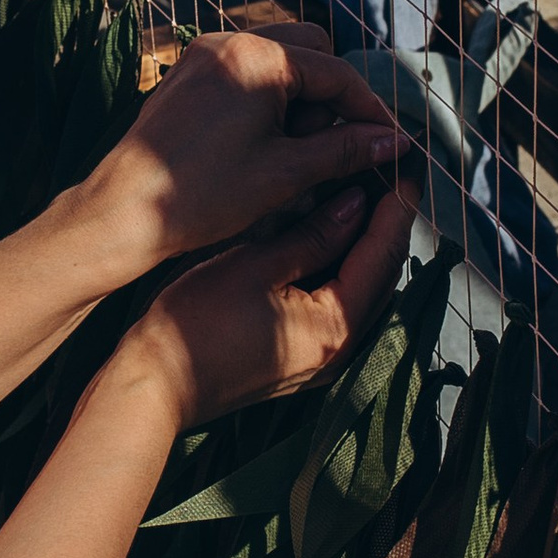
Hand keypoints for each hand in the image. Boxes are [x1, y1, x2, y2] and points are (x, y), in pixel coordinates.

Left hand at [78, 28, 403, 279]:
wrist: (122, 213)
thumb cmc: (201, 195)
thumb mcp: (286, 172)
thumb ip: (345, 149)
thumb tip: (394, 141)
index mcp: (256, 57)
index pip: (336, 72)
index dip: (368, 110)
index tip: (389, 142)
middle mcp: (227, 42)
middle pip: (309, 52)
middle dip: (330, 98)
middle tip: (328, 150)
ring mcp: (203, 55)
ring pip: (277, 61)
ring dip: (299, 99)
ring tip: (291, 154)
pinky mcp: (187, 76)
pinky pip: (245, 73)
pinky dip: (266, 101)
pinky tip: (262, 147)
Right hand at [120, 177, 415, 427]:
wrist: (154, 385)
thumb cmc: (195, 324)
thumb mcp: (255, 264)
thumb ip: (314, 235)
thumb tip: (356, 204)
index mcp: (337, 327)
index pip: (382, 258)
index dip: (394, 211)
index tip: (404, 172)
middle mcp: (340, 350)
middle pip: (381, 278)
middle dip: (387, 228)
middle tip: (389, 181)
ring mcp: (321, 360)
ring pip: (362, 293)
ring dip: (366, 249)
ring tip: (365, 202)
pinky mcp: (300, 359)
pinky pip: (339, 307)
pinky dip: (344, 271)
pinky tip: (332, 243)